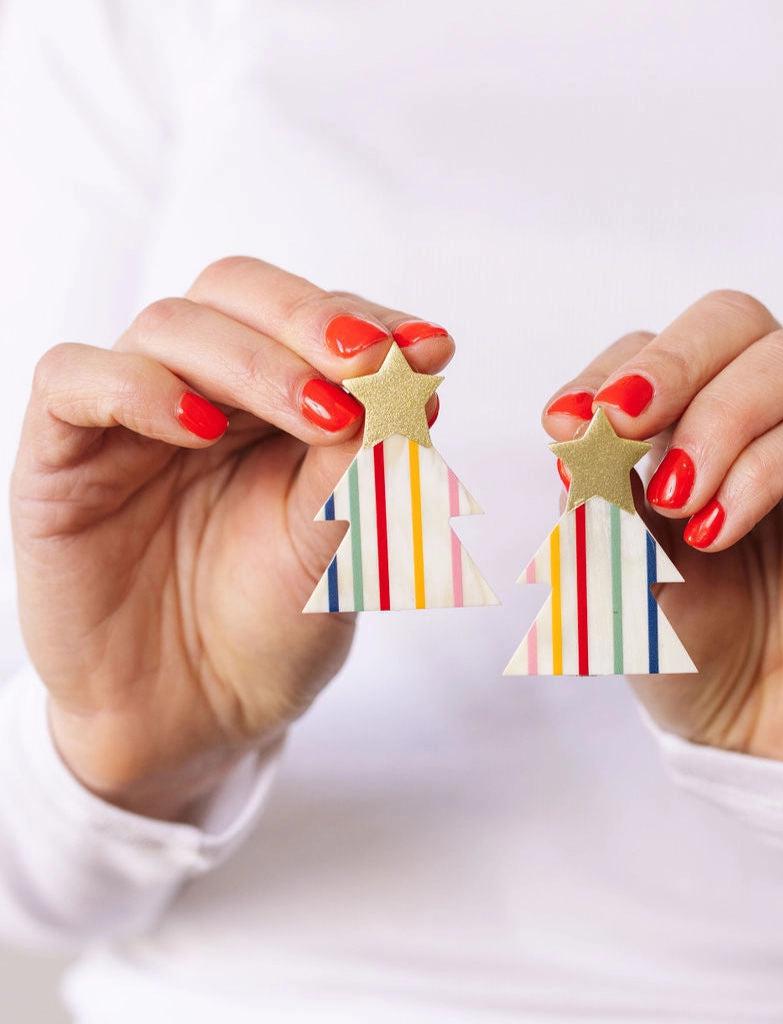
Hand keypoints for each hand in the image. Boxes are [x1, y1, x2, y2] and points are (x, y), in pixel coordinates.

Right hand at [12, 257, 452, 818]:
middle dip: (309, 321)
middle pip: (236, 292)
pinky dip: (136, 387)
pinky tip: (198, 427)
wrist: (202, 714)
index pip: (313, 318)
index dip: (368, 321)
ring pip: (168, 325)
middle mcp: (206, 391)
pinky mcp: (62, 457)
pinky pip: (73, 381)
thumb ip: (366, 450)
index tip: (430, 350)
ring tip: (316, 415)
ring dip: (251, 360)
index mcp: (278, 400)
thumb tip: (418, 361)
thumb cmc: (277, 623)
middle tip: (367, 362)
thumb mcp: (343, 536)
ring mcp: (132, 418)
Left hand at [543, 291, 782, 765]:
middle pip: (733, 320)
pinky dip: (759, 474)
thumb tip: (574, 446)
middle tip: (620, 422)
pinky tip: (716, 531)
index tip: (562, 423)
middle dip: (667, 363)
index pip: (656, 351)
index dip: (607, 372)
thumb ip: (600, 510)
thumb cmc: (697, 643)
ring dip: (716, 422)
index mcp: (698, 425)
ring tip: (677, 502)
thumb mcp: (621, 576)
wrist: (771, 729)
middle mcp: (767, 418)